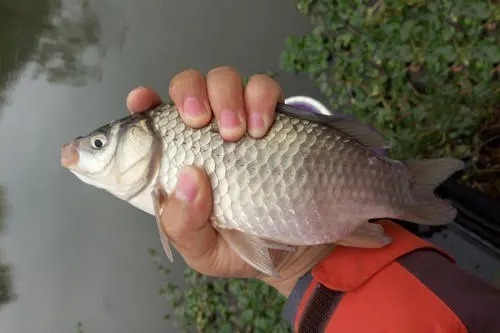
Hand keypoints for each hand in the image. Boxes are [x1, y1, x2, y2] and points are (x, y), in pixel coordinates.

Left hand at [126, 66, 333, 295]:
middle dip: (189, 93)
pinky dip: (261, 98)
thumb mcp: (203, 250)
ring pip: (224, 79)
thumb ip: (183, 224)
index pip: (151, 121)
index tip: (142, 101)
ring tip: (236, 133)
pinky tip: (262, 128)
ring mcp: (240, 121)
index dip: (142, 103)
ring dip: (225, 96)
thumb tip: (189, 177)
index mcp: (178, 161)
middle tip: (199, 122)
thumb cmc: (240, 247)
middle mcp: (205, 134)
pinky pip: (264, 88)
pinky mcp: (274, 118)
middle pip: (188, 86)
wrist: (297, 251)